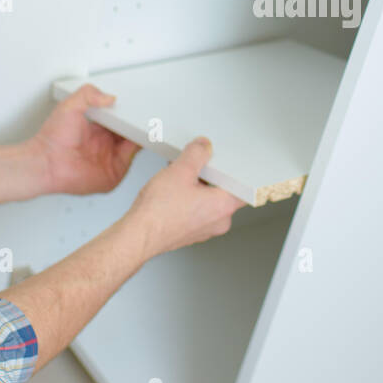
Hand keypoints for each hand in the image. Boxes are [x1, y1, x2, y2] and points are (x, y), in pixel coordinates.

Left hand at [27, 84, 140, 195]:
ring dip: (140, 135)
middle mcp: (104, 147)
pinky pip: (130, 161)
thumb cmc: (52, 139)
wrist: (46, 162)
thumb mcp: (70, 106)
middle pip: (129, 134)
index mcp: (96, 131)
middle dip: (137, 124)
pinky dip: (138, 150)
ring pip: (133, 146)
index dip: (127, 115)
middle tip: (145, 113)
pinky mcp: (113, 174)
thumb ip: (88, 94)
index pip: (119, 122)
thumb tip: (109, 97)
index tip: (136, 106)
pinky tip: (140, 138)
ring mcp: (109, 161)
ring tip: (146, 122)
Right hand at [123, 137, 245, 258]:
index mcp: (224, 207)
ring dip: (197, 188)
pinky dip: (188, 201)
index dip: (236, 172)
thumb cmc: (159, 212)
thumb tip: (203, 146)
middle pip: (224, 192)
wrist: (138, 235)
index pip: (244, 187)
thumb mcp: (180, 170)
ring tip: (179, 178)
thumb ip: (197, 154)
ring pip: (208, 202)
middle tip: (196, 167)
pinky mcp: (190, 233)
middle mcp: (219, 222)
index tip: (227, 164)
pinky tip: (172, 192)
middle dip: (210, 177)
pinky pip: (196, 212)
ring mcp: (205, 230)